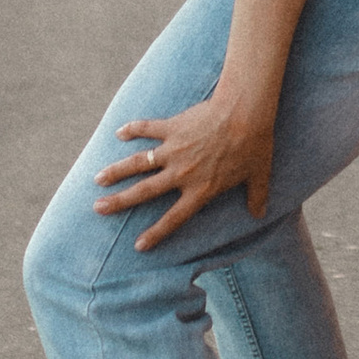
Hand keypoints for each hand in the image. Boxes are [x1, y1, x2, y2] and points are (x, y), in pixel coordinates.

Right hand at [95, 85, 278, 249]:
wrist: (245, 112)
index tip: (138, 245)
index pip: (174, 218)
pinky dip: (132, 129)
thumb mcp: (259, 175)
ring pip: (138, 163)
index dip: (156, 233)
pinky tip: (119, 133)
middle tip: (98, 208)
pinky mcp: (172, 127)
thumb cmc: (254, 144)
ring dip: (117, 171)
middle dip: (120, 202)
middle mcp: (181, 173)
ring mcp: (174, 149)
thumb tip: (260, 213)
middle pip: (145, 191)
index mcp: (201, 189)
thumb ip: (256, 196)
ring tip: (98, 179)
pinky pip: (147, 128)